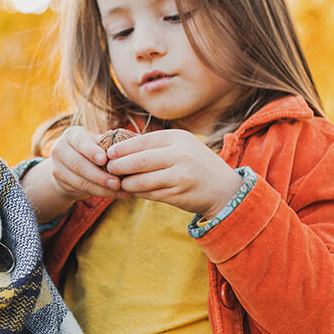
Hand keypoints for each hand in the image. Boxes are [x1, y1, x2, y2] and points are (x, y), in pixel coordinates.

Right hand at [47, 126, 125, 201]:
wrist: (69, 166)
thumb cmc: (91, 150)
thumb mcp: (97, 143)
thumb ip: (108, 145)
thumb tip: (129, 151)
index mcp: (72, 135)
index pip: (80, 142)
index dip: (91, 151)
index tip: (104, 159)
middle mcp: (60, 149)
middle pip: (79, 164)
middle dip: (99, 175)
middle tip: (117, 183)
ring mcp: (57, 167)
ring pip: (80, 181)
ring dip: (101, 188)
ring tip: (119, 190)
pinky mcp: (60, 183)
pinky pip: (81, 190)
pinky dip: (99, 193)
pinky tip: (114, 194)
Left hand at [104, 130, 240, 216]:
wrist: (224, 189)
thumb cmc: (196, 165)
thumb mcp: (182, 146)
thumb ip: (156, 146)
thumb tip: (121, 147)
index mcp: (178, 138)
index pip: (142, 141)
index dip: (122, 148)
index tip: (109, 153)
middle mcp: (180, 155)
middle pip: (139, 160)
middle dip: (119, 165)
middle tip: (108, 168)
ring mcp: (180, 176)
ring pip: (142, 180)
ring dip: (126, 182)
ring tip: (118, 182)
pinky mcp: (178, 194)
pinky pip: (149, 194)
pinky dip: (137, 193)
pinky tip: (132, 191)